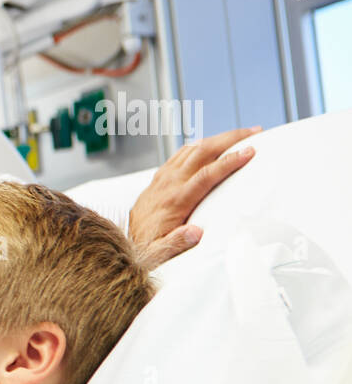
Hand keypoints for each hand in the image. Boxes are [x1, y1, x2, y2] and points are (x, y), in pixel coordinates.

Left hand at [127, 125, 260, 266]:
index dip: (227, 162)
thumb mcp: (161, 251)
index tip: (249, 152)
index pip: (205, 175)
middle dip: (229, 139)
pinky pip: (182, 154)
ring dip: (217, 138)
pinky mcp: (160, 176)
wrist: (128, 240)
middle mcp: (169, 183)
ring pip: (192, 149)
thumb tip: (196, 233)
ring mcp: (164, 177)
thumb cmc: (148, 246)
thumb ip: (177, 242)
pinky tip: (212, 143)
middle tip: (254, 132)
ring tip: (240, 134)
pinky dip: (200, 145)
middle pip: (201, 152)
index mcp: (175, 200)